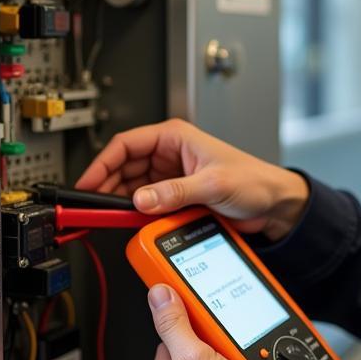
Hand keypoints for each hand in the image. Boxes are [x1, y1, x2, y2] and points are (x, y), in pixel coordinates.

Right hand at [75, 118, 308, 240]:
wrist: (274, 204)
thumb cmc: (254, 180)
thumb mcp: (213, 184)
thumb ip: (175, 192)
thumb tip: (142, 199)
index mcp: (176, 137)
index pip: (126, 144)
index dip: (102, 163)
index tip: (87, 183)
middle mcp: (170, 154)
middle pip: (123, 167)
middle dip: (107, 186)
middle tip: (94, 208)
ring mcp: (171, 176)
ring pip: (132, 187)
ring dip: (121, 201)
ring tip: (110, 217)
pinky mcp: (176, 195)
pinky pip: (147, 203)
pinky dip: (137, 212)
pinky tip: (132, 222)